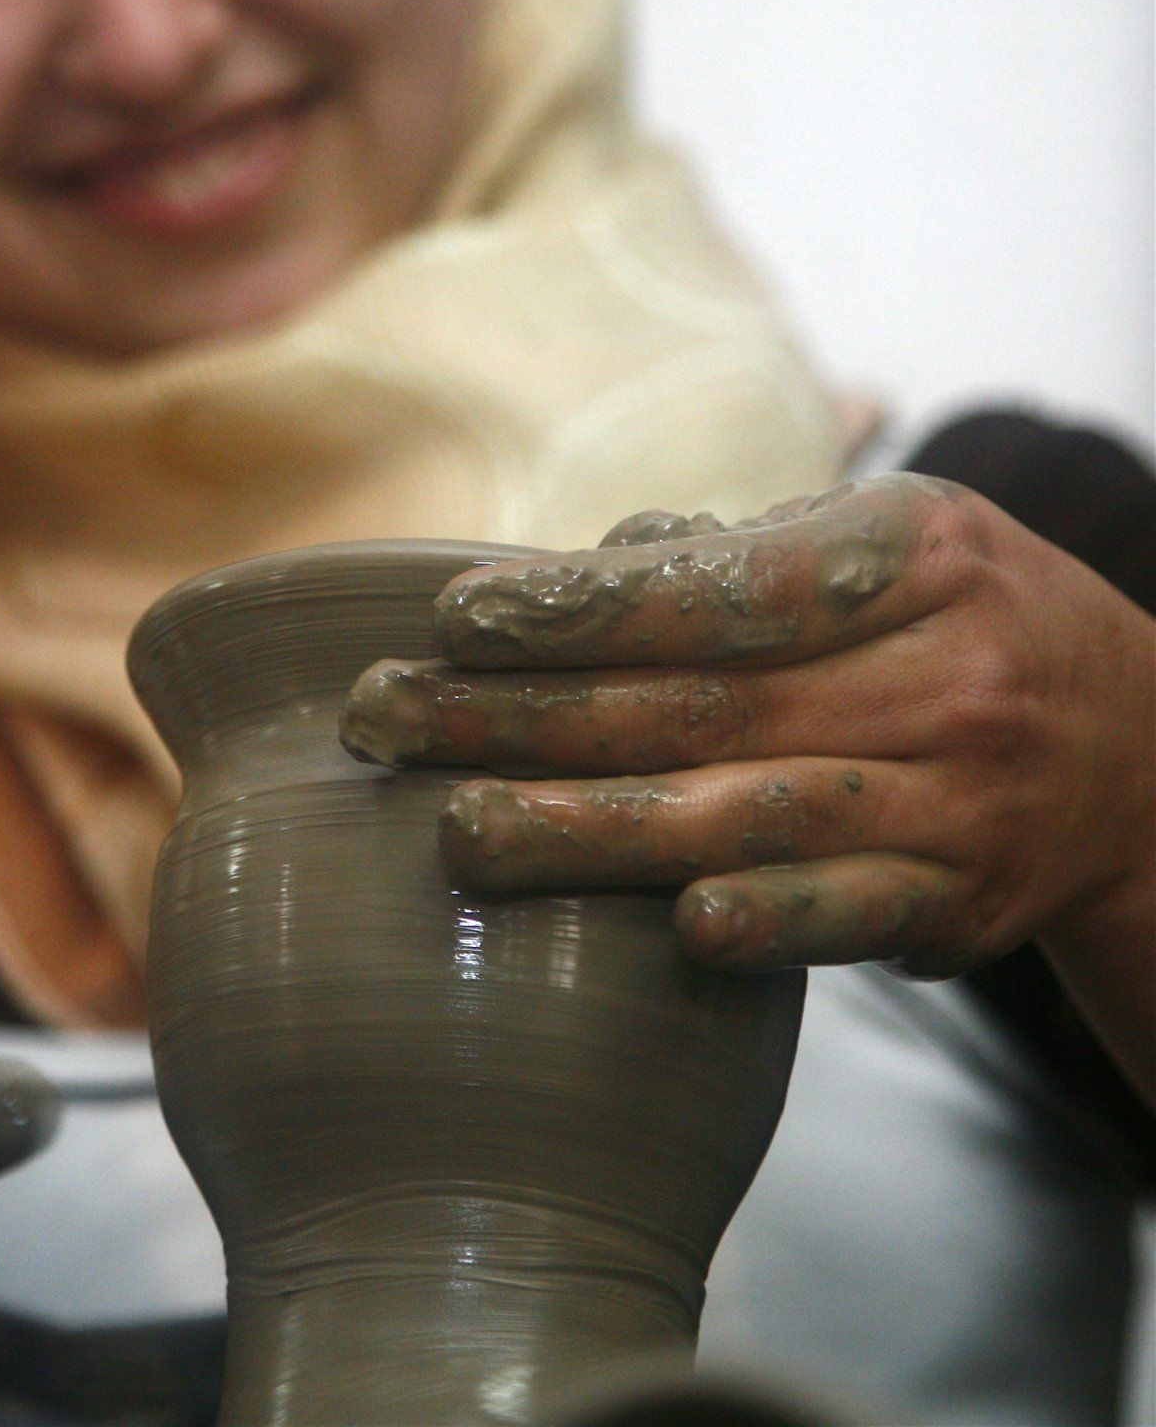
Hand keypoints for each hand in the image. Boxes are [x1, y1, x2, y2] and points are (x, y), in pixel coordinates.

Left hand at [342, 476, 1155, 986]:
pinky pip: (850, 914)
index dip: (581, 607)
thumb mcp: (888, 541)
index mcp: (913, 554)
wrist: (1142, 758)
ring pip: (749, 813)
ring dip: (591, 828)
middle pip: (701, 703)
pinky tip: (670, 923)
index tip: (453, 622)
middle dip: (523, 716)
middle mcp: (942, 673)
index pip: (721, 585)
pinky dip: (767, 922)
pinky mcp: (958, 903)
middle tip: (383, 722)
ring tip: (457, 834)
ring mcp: (958, 798)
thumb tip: (590, 565)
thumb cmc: (962, 622)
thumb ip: (741, 553)